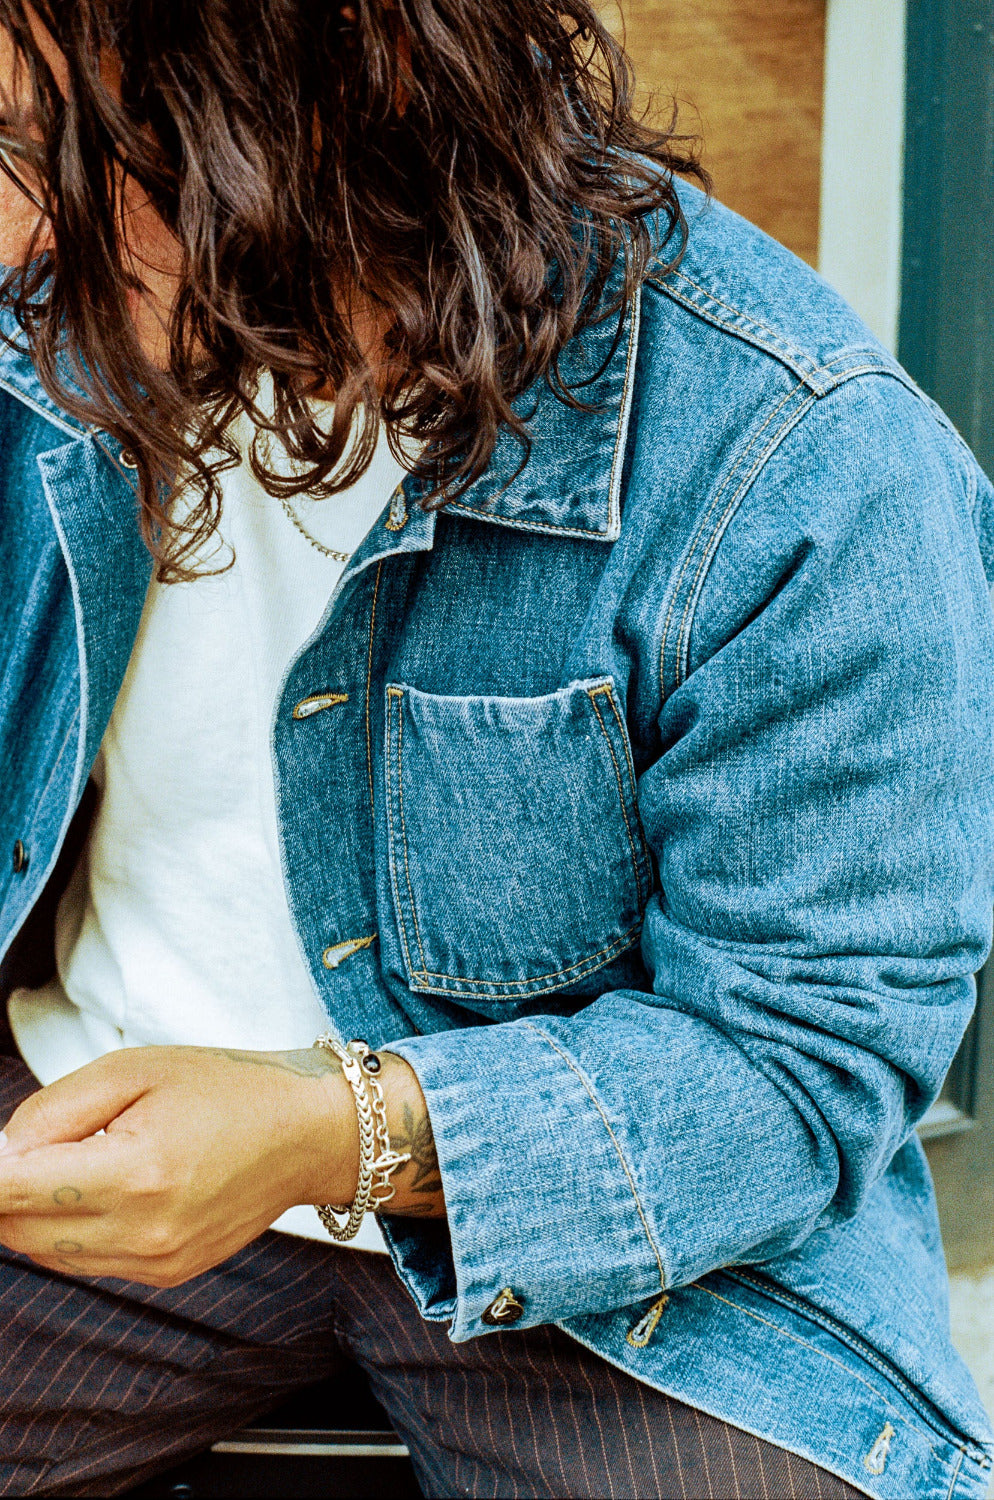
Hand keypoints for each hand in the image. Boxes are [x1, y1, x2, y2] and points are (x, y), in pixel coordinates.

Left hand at [0, 1045, 358, 1285]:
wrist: (307, 1133)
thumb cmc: (226, 1088)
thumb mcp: (135, 1069)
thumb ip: (54, 1111)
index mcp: (137, 1172)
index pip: (13, 1193)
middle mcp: (144, 1232)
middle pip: (17, 1231)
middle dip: (5, 1190)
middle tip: (31, 1145)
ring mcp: (155, 1262)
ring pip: (44, 1253)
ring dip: (35, 1211)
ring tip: (77, 1159)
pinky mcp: (165, 1274)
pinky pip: (84, 1263)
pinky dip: (71, 1229)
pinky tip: (104, 1186)